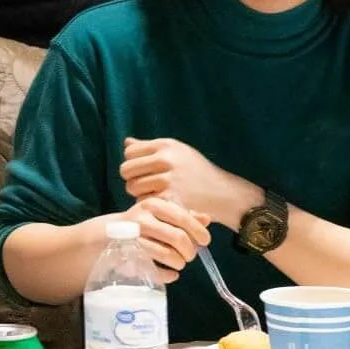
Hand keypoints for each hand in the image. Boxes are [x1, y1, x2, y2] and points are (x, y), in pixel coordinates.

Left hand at [121, 137, 256, 227]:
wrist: (223, 193)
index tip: (144, 172)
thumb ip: (150, 148)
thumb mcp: (178, 152)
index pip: (129, 153)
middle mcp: (166, 159)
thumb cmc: (197, 172)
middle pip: (126, 170)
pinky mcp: (170, 198)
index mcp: (166, 145)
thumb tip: (126, 143)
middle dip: (132, 179)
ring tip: (156, 194)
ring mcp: (168, 179)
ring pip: (132, 187)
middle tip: (146, 185)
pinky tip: (163, 203)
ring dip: (140, 194)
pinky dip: (150, 205)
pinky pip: (143, 202)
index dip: (133, 164)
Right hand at [123, 197, 211, 284]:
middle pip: (178, 237)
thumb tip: (207, 219)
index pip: (182, 217)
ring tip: (180, 263)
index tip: (205, 241)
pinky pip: (155, 270)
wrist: (106, 234)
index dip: (198, 231)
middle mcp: (143, 219)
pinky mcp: (129, 256)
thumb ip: (183, 215)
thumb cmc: (141, 222)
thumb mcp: (160, 213)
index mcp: (154, 205)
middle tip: (190, 255)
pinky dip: (168, 275)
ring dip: (179, 262)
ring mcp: (135, 238)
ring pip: (167, 254)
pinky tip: (172, 274)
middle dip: (190, 250)